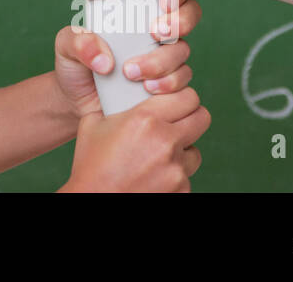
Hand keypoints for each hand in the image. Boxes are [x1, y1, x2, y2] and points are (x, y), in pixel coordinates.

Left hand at [53, 0, 201, 119]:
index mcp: (132, 14)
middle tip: (157, 34)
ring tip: (133, 71)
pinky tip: (148, 87)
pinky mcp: (168, 84)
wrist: (78, 103)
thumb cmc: (76, 67)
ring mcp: (164, 59)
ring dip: (163, 61)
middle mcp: (154, 33)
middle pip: (186, 18)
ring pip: (183, 51)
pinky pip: (183, 81)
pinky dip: (169, 84)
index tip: (163, 3)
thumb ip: (78, 41)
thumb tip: (102, 56)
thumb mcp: (66, 46)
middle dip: (178, 23)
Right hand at [61, 87, 210, 191]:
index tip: (174, 101)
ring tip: (157, 156)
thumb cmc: (90, 165)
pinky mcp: (181, 189)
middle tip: (176, 122)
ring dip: (181, 151)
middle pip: (201, 118)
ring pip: (194, 151)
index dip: (182, 97)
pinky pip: (185, 176)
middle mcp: (165, 141)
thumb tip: (122, 92)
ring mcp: (176, 169)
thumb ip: (115, 105)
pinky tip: (152, 176)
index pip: (186, 96)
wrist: (94, 199)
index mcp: (144, 119)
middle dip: (190, 118)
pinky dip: (173, 175)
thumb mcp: (94, 125)